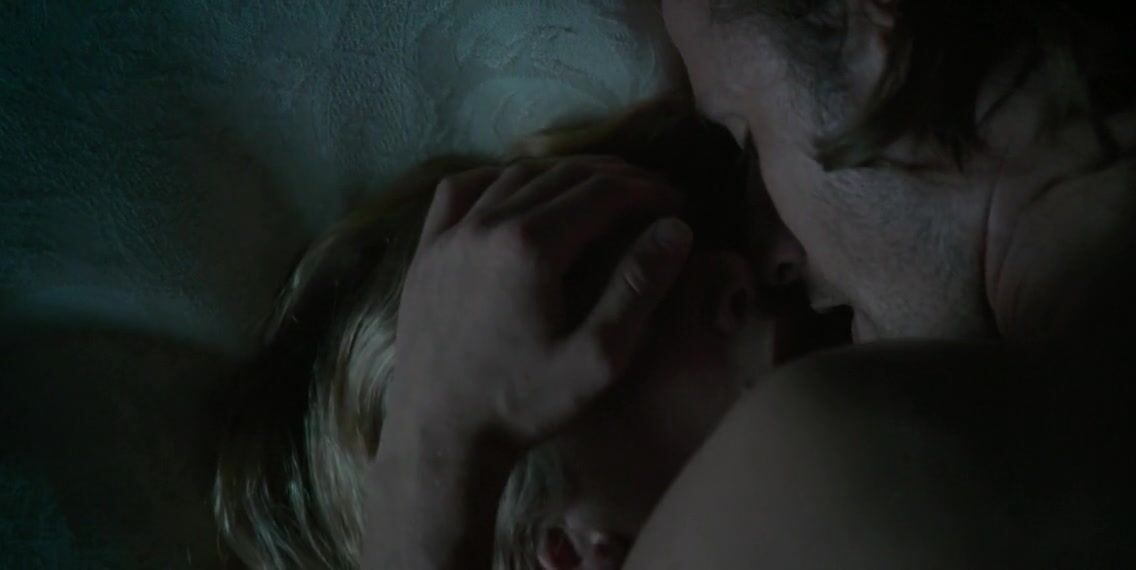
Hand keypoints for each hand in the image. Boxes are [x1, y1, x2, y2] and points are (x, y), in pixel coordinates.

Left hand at [387, 156, 693, 450]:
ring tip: (599, 189)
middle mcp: (486, 225)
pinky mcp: (426, 250)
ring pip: (514, 176)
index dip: (647, 189)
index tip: (676, 200)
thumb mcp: (597, 360)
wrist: (439, 436)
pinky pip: (461, 190)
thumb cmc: (523, 405)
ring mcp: (449, 234)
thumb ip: (639, 288)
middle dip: (614, 177)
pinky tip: (518, 190)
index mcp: (531, 247)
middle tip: (651, 192)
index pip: (602, 192)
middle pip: (562, 175)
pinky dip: (498, 178)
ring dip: (563, 174)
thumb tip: (675, 227)